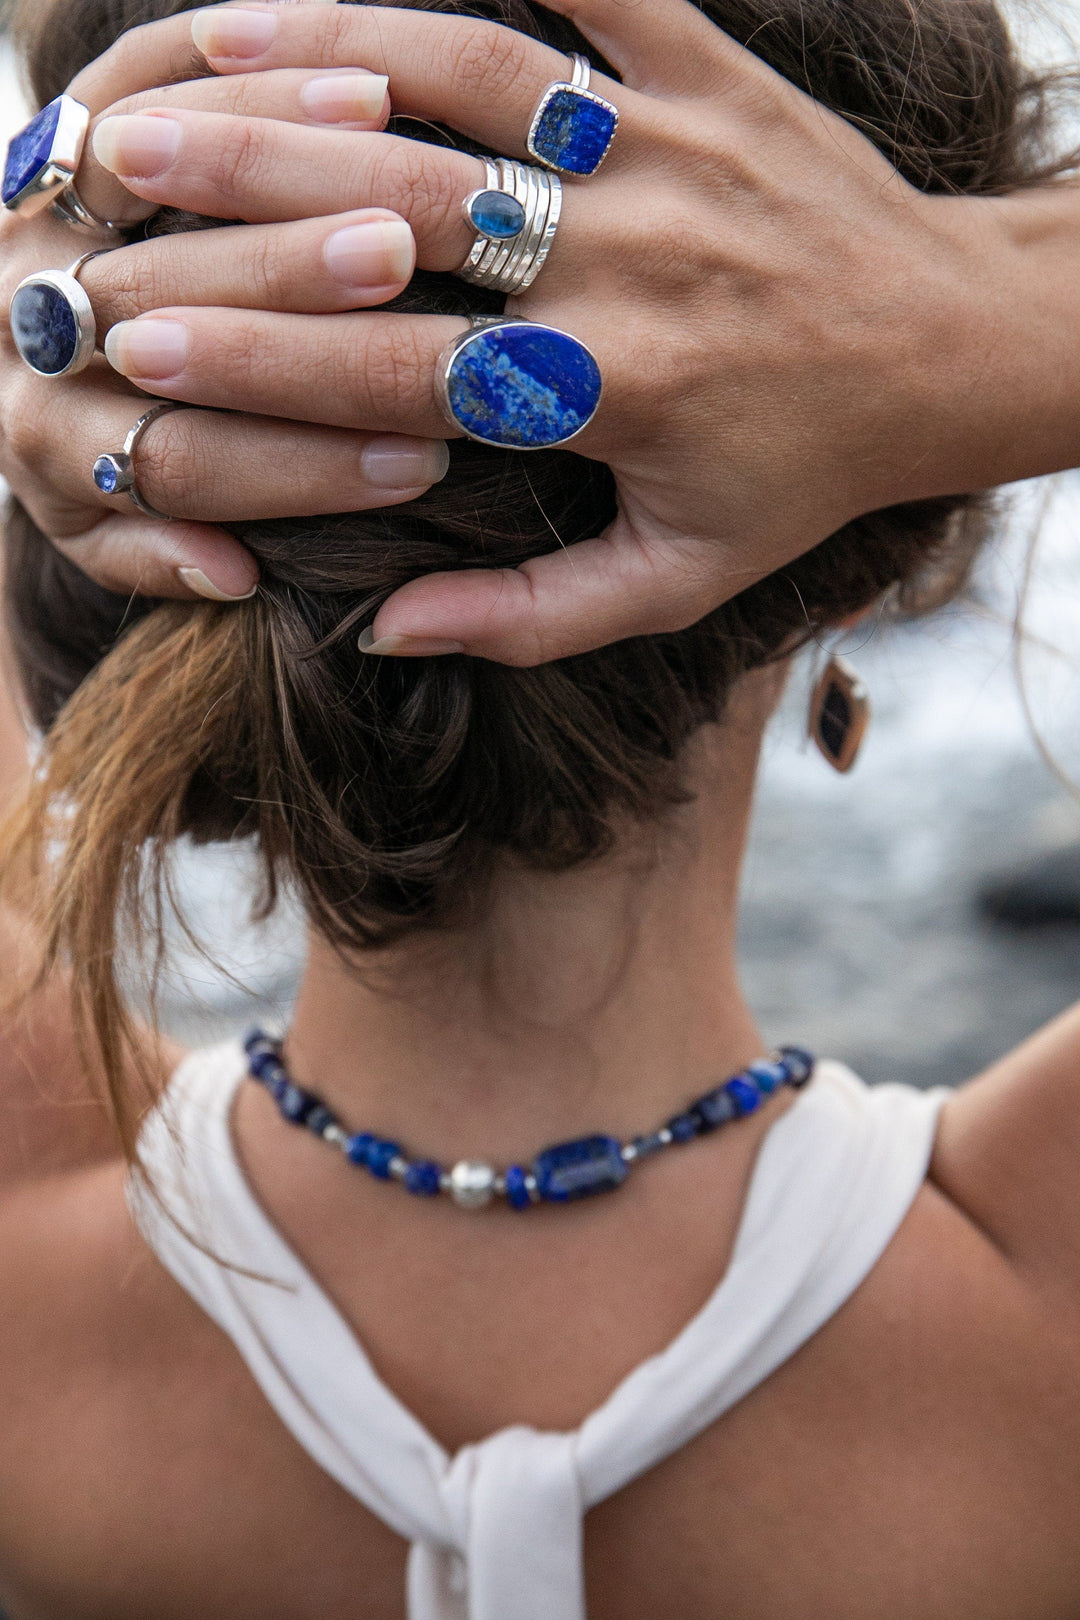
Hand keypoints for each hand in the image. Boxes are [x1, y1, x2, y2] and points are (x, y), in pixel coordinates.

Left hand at [0, 59, 446, 598]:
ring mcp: (32, 219)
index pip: (182, 459)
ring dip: (267, 155)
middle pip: (156, 299)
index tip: (417, 462)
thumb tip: (231, 574)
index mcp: (49, 446)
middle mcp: (30, 326)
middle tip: (395, 263)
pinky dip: (234, 74)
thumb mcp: (103, 540)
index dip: (299, 466)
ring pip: (138, 171)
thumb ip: (154, 557)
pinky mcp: (54, 134)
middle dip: (281, 280)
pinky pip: (133, 79)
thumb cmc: (103, 461)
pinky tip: (357, 87)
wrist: (15, 351)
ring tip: (388, 146)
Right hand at [10, 0, 1024, 654]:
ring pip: (472, 77)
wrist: (947, 350)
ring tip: (205, 37)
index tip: (139, 341)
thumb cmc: (801, 472)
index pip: (395, 367)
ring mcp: (672, 148)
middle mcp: (631, 260)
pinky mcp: (714, 70)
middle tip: (119, 170)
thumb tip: (381, 629)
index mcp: (610, 392)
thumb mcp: (677, 578)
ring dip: (328, 51)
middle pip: (404, 209)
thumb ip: (529, 616)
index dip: (256, 355)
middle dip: (246, 189)